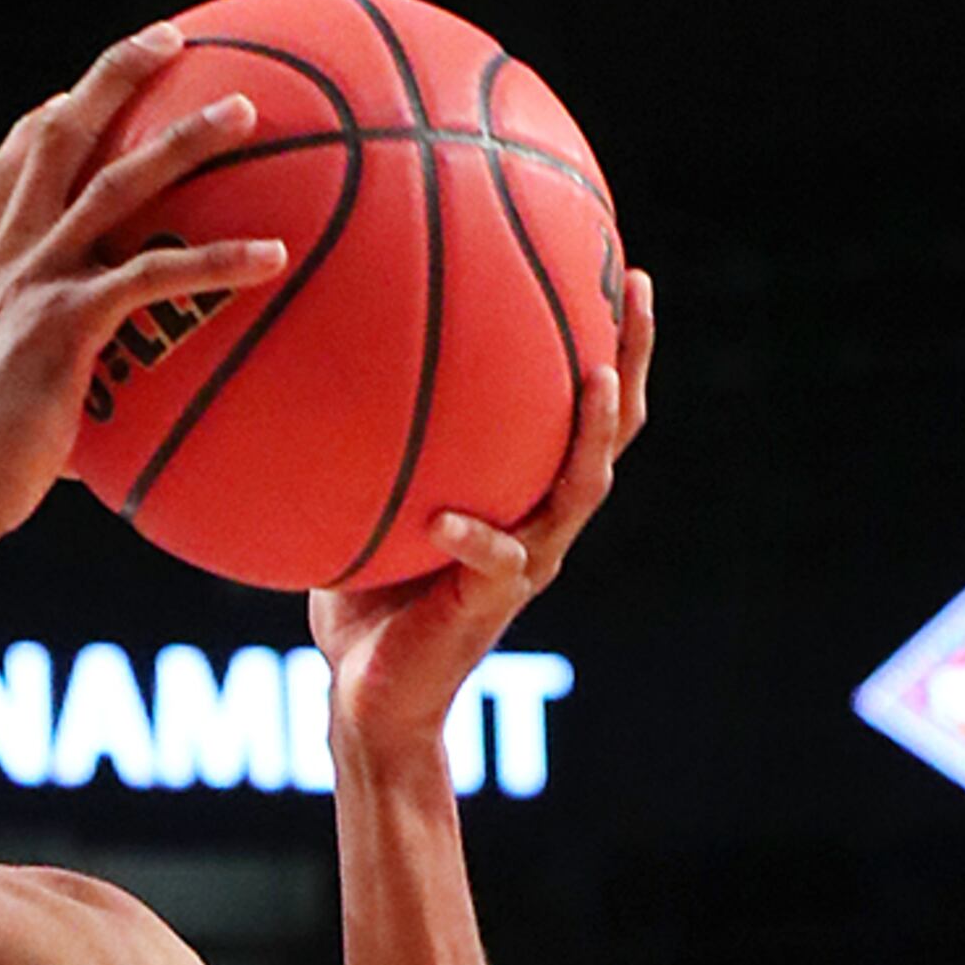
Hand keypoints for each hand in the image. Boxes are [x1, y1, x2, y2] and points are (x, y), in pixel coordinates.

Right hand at [0, 31, 287, 572]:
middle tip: (175, 39)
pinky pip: (154, 275)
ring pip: (118, 179)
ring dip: (186, 137)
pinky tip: (270, 258)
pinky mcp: (65, 324)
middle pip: (62, 132)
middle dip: (117, 73)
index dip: (48, 114)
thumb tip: (85, 430)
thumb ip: (44, 379)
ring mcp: (35, 282)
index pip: (10, 162)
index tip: (81, 90)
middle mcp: (8, 255)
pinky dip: (218, 260)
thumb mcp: (1, 398)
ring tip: (245, 111)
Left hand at [311, 267, 653, 757]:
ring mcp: (523, 565)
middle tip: (638, 287)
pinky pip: (497, 562)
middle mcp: (539, 523)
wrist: (366, 699)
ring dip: (592, 433)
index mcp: (522, 494)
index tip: (617, 265)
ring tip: (596, 376)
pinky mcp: (488, 608)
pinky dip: (475, 537)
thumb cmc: (361, 603)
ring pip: (581, 489)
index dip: (607, 340)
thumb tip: (326, 357)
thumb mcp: (365, 504)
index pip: (579, 407)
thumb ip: (367, 444)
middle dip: (631, 357)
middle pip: (612, 430)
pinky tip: (447, 519)